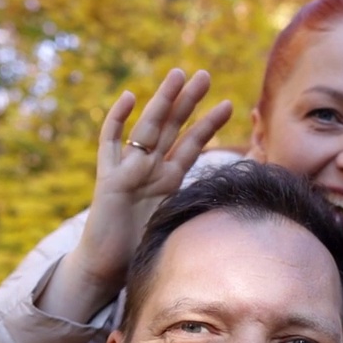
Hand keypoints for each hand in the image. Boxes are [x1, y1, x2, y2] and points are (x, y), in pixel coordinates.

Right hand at [41, 69, 233, 320]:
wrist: (107, 269)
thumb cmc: (140, 252)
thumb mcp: (178, 231)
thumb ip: (198, 219)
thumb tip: (236, 224)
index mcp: (169, 181)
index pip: (192, 145)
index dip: (209, 125)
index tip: (230, 103)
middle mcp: (149, 170)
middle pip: (172, 128)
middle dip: (188, 101)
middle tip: (205, 74)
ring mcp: (128, 171)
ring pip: (147, 128)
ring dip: (162, 101)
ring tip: (177, 75)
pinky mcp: (108, 180)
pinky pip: (110, 144)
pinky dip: (116, 121)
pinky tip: (128, 97)